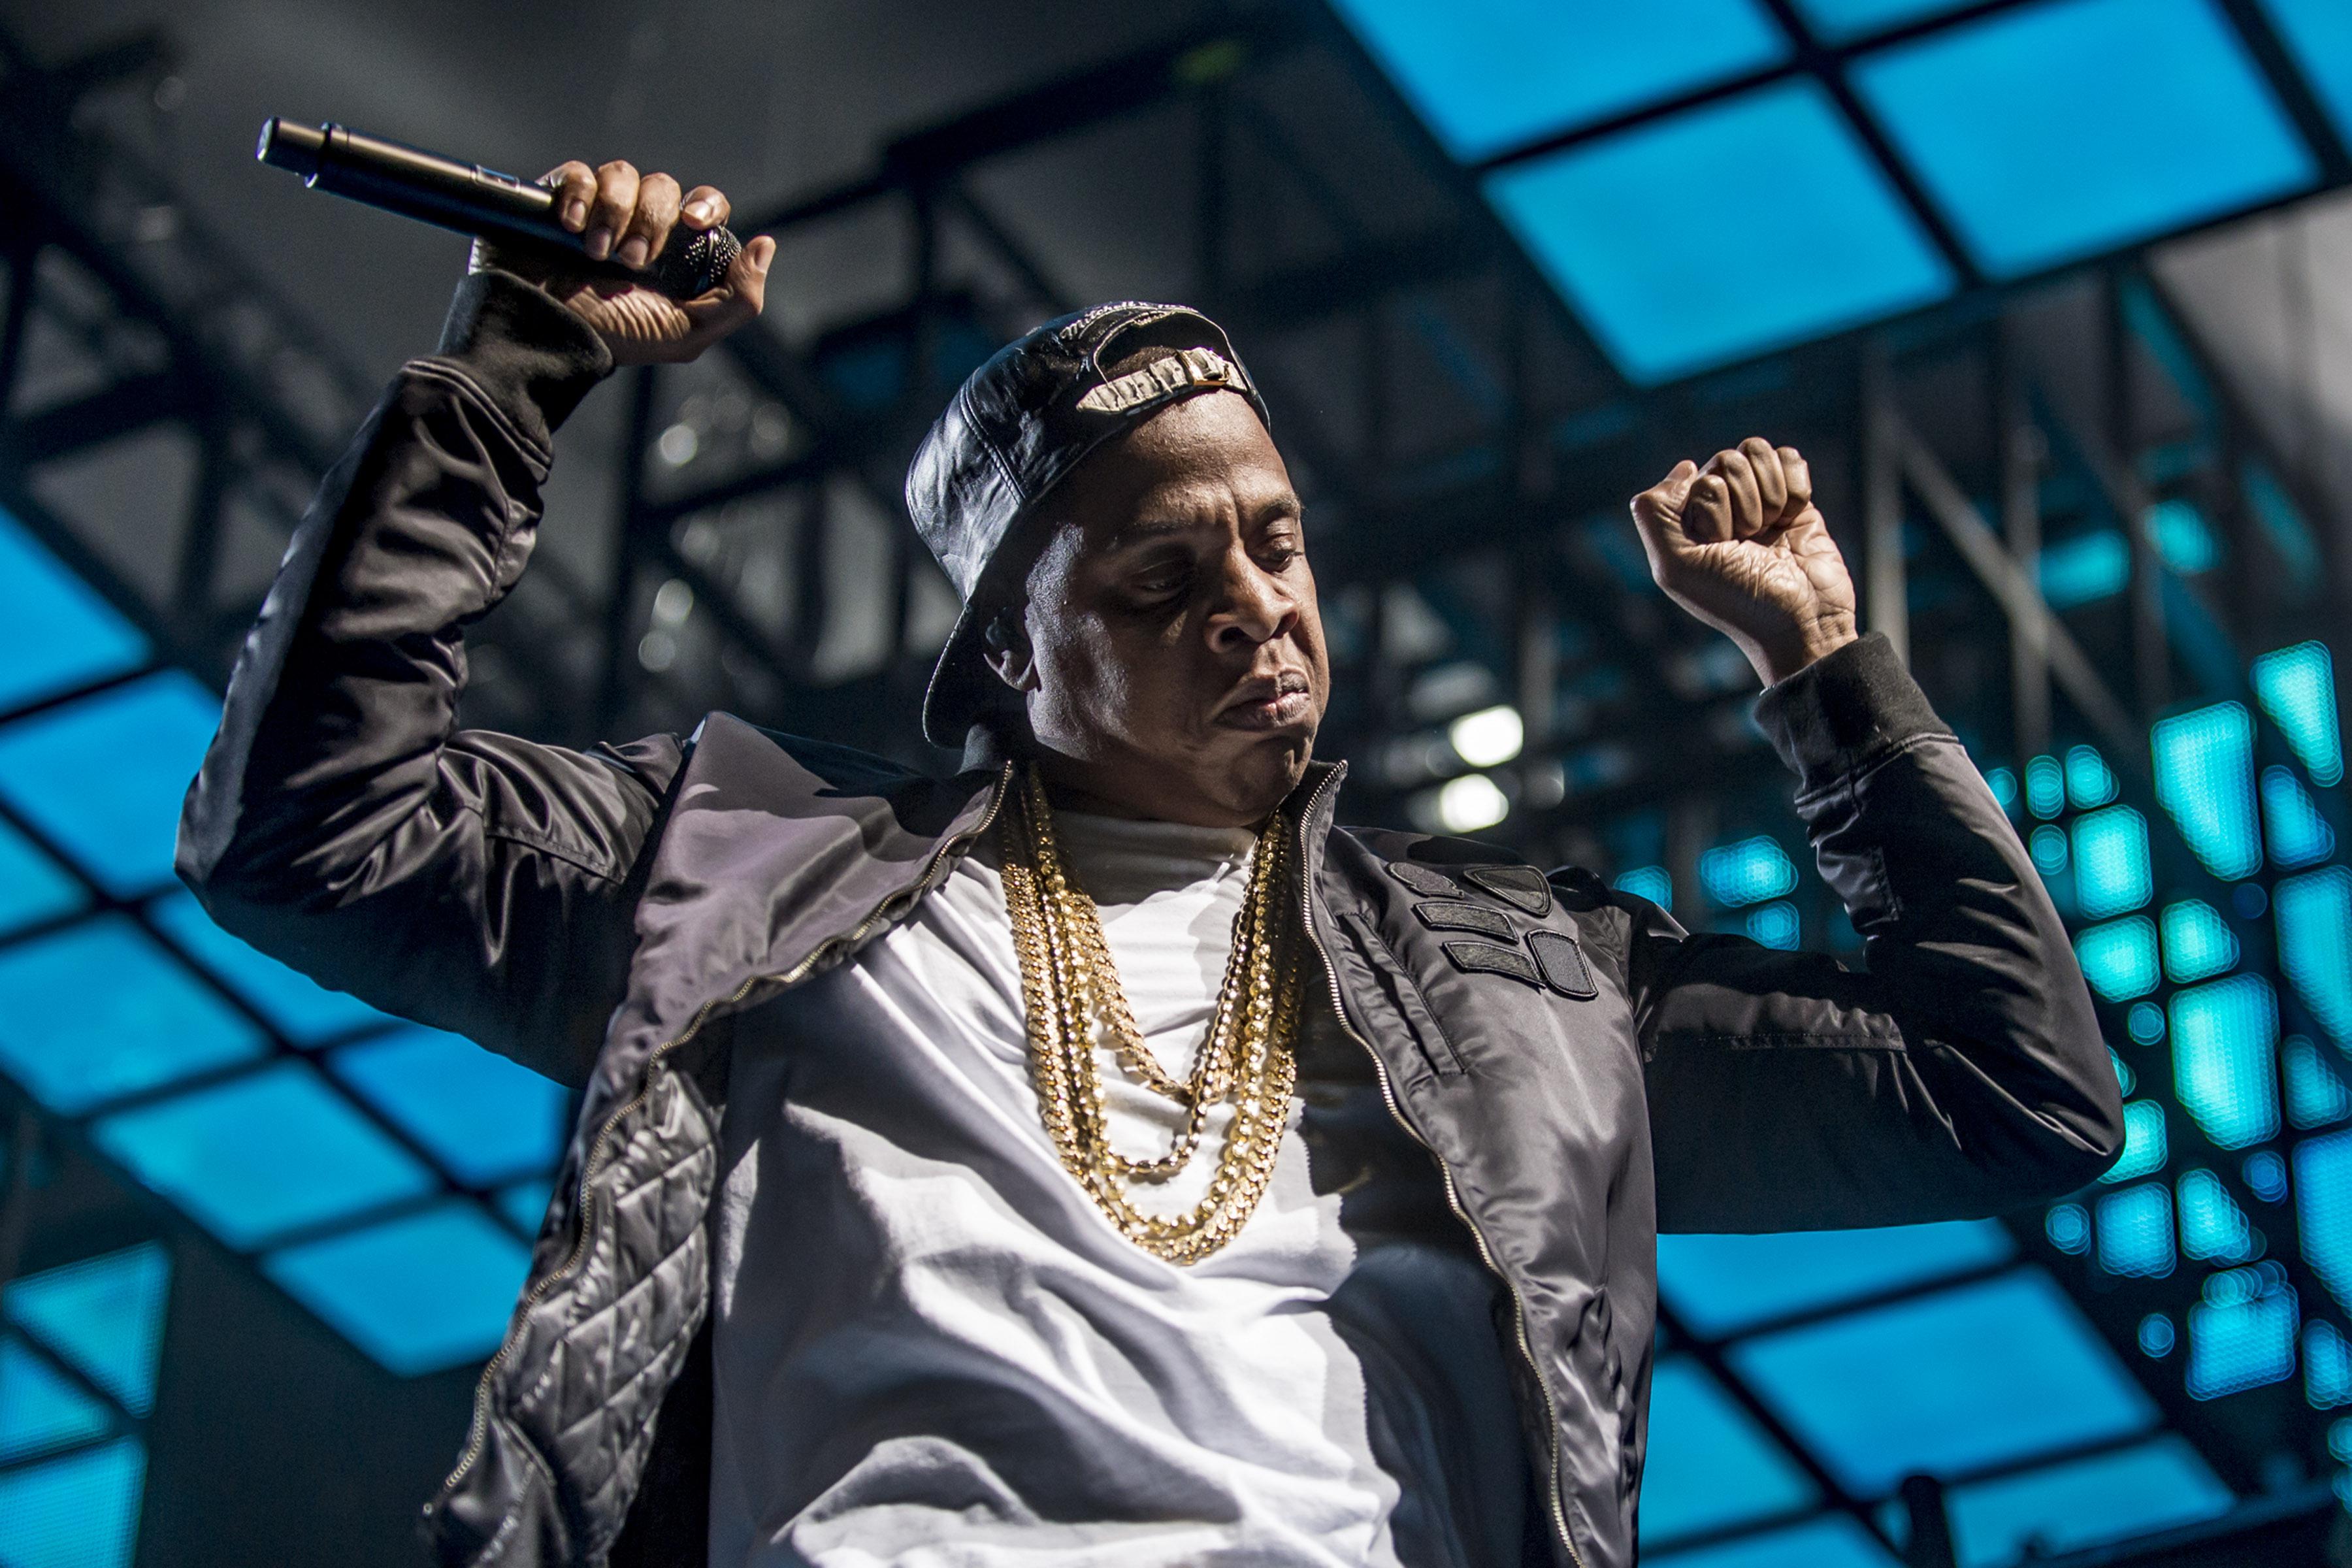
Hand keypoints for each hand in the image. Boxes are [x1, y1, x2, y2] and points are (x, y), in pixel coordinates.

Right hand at [469, 159, 776, 364]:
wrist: (550, 333)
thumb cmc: (617, 338)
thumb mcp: (688, 333)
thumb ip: (738, 298)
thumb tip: (765, 246)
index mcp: (676, 253)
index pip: (705, 205)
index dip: (705, 204)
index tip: (692, 222)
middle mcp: (641, 226)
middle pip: (664, 187)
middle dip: (651, 222)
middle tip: (632, 261)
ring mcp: (601, 210)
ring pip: (623, 173)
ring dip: (615, 213)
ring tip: (597, 254)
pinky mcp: (561, 201)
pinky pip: (578, 173)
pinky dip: (579, 197)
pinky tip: (571, 229)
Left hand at [1629, 438, 1858, 686]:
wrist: (1803, 622)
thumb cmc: (1738, 601)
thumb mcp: (1676, 568)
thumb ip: (1654, 515)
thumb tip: (1685, 467)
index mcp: (1686, 521)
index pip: (1696, 477)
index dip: (1713, 509)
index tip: (1720, 545)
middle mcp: (1719, 507)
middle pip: (1728, 461)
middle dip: (1744, 503)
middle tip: (1749, 543)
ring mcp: (1757, 501)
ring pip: (1757, 453)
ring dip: (1769, 495)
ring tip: (1769, 534)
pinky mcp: (1794, 500)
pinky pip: (1790, 458)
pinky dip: (1795, 487)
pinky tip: (1791, 519)